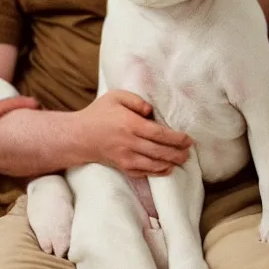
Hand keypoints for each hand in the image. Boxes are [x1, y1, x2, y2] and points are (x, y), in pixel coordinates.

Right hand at [73, 90, 191, 177]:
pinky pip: (143, 172)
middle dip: (178, 153)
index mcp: (130, 124)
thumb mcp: (116, 96)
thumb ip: (136, 100)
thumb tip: (151, 111)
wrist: (79, 136)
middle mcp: (129, 142)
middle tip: (189, 152)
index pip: (159, 133)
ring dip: (171, 163)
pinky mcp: (122, 167)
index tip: (188, 139)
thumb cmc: (99, 113)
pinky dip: (157, 171)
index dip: (176, 138)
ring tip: (182, 160)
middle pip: (159, 151)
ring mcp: (125, 157)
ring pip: (153, 164)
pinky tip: (166, 168)